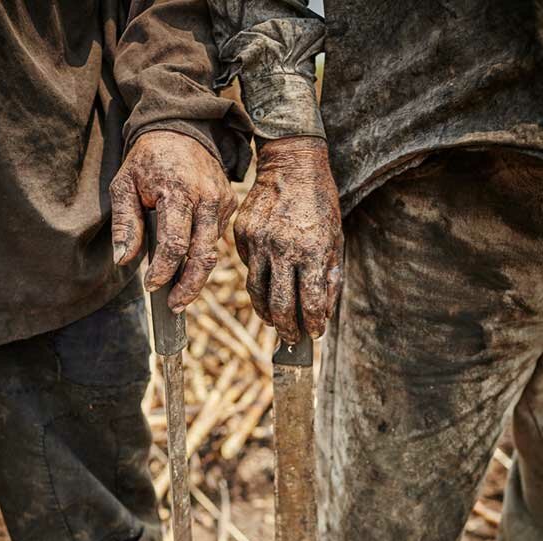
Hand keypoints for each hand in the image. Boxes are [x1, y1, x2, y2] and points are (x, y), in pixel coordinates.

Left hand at [110, 131, 236, 311]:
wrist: (181, 128)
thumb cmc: (148, 159)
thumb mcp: (124, 185)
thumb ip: (125, 224)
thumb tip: (123, 260)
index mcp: (179, 192)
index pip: (176, 243)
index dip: (164, 270)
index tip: (151, 286)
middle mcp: (207, 199)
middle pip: (203, 256)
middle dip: (189, 287)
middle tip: (174, 307)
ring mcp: (223, 202)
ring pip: (213, 251)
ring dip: (197, 277)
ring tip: (181, 296)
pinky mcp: (230, 204)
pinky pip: (216, 238)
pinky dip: (202, 255)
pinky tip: (188, 266)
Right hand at [234, 137, 342, 344]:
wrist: (292, 164)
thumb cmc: (320, 203)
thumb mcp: (335, 239)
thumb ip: (330, 277)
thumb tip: (323, 313)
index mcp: (311, 252)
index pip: (310, 303)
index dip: (312, 325)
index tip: (314, 334)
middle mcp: (282, 249)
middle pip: (279, 305)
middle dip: (287, 328)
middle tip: (291, 338)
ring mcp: (258, 242)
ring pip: (256, 292)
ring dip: (266, 313)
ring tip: (274, 321)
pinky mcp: (242, 235)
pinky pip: (248, 268)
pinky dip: (257, 282)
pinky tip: (267, 286)